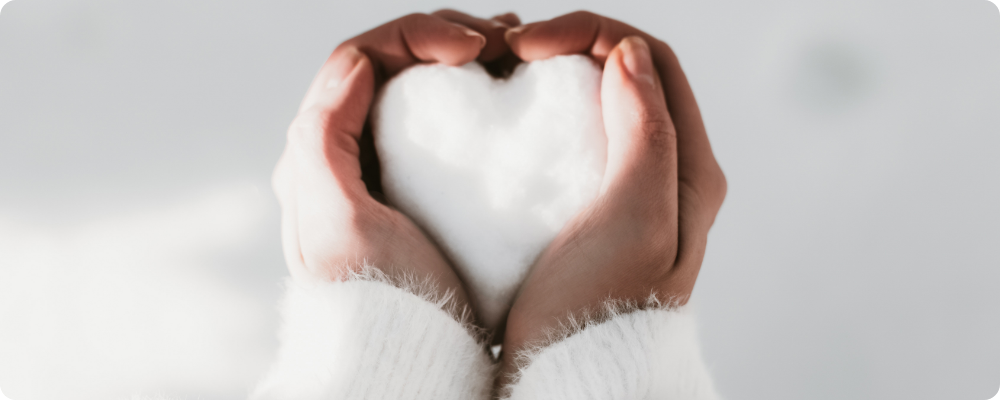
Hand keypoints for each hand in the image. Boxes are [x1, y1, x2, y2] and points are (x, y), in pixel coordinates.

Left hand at [272, 13, 499, 307]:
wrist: (401, 359)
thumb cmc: (378, 297)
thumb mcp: (338, 221)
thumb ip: (323, 138)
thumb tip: (354, 65)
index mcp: (317, 153)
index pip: (361, 59)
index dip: (418, 35)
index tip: (473, 47)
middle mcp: (342, 155)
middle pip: (389, 66)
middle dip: (445, 38)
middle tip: (503, 39)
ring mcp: (381, 172)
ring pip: (415, 89)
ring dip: (461, 59)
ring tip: (512, 51)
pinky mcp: (416, 192)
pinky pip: (437, 123)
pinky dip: (470, 95)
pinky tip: (506, 91)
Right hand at [499, 12, 727, 379]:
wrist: (575, 381)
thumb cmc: (600, 308)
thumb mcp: (636, 217)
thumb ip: (646, 131)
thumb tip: (629, 52)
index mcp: (689, 169)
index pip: (653, 61)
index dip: (592, 34)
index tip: (530, 45)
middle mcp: (669, 175)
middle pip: (628, 76)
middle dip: (571, 48)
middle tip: (511, 55)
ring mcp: (630, 194)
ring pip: (598, 105)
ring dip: (554, 80)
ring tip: (504, 81)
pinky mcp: (592, 214)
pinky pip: (573, 142)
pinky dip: (541, 120)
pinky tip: (506, 129)